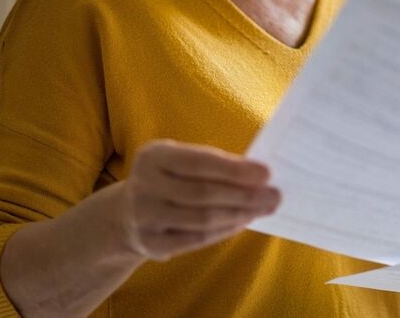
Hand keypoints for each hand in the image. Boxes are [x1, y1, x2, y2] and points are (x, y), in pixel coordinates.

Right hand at [115, 139, 280, 260]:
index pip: (199, 162)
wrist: (125, 215)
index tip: (267, 173)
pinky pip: (196, 239)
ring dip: (239, 214)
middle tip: (274, 196)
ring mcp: (144, 217)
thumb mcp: (178, 161)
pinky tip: (242, 222)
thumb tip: (259, 176)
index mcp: (153, 156)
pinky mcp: (150, 243)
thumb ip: (211, 165)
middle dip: (244, 195)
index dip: (235, 169)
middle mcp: (144, 185)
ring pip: (202, 219)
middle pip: (204, 193)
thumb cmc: (169, 180)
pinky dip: (224, 231)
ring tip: (263, 209)